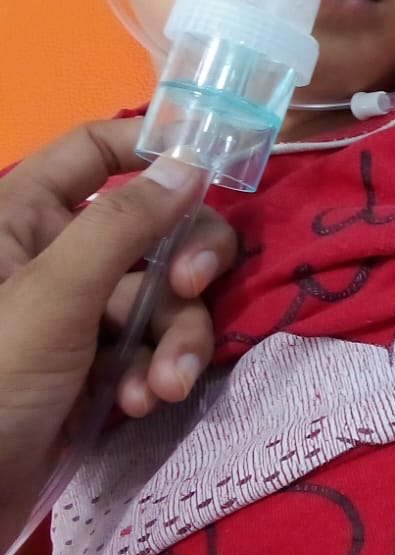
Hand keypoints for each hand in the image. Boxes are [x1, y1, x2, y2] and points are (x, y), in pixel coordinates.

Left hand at [0, 119, 235, 534]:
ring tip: (166, 385)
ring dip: (176, 339)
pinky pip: (148, 350)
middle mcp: (52, 255)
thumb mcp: (53, 295)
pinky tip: (141, 404)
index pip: (93, 150)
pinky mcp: (93, 370)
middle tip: (197, 289)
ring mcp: (76, 315)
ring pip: (162, 298)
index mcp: (21, 215)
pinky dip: (154, 373)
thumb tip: (190, 163)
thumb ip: (122, 225)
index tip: (213, 171)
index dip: (152, 149)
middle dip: (186, 265)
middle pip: (153, 228)